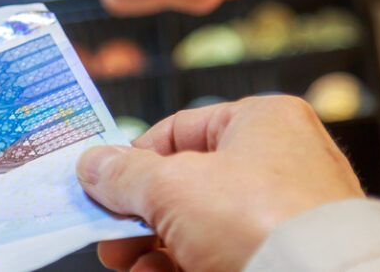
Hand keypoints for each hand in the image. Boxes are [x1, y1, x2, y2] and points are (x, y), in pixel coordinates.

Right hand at [77, 96, 363, 271]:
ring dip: (155, 248)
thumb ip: (126, 176)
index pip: (181, 129)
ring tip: (128, 265)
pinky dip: (183, 266)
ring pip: (202, 228)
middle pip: (188, 185)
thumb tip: (93, 165)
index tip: (101, 186)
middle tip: (108, 237)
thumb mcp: (174, 187)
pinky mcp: (285, 257)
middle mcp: (282, 163)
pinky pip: (223, 256)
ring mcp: (286, 217)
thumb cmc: (262, 222)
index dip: (135, 159)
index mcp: (263, 122)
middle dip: (140, 215)